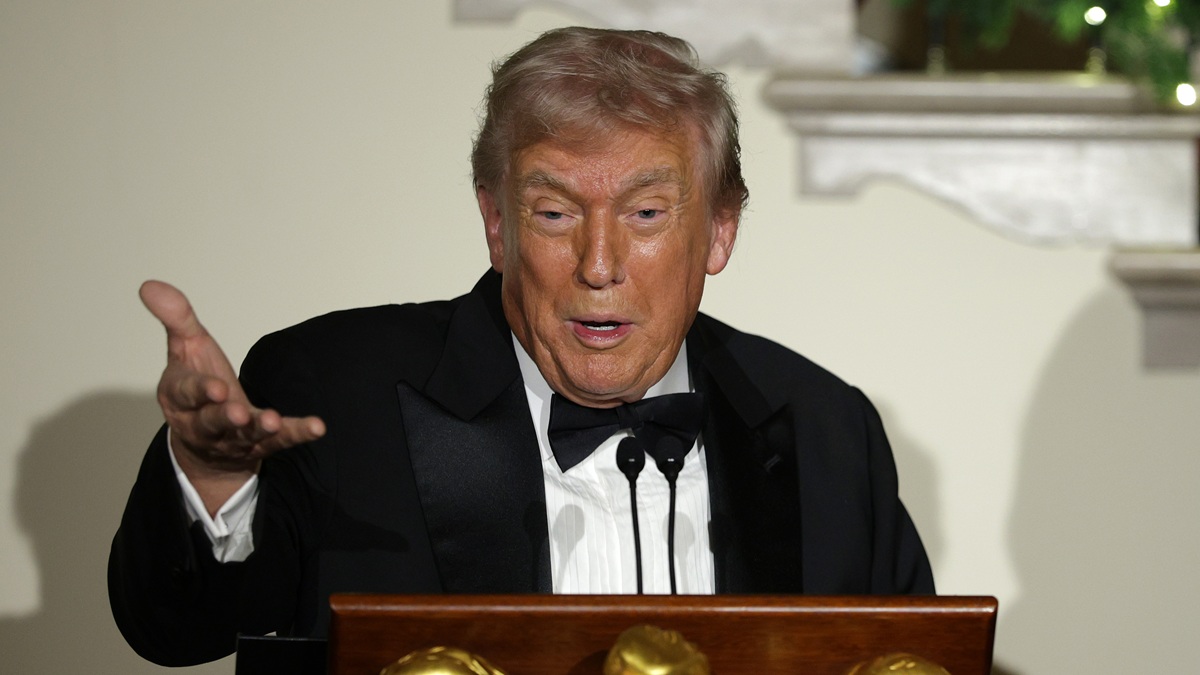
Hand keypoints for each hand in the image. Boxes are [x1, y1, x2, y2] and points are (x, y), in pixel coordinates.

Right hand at [140, 281, 324, 509]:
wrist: (205, 440)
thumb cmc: (197, 384)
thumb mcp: (185, 347)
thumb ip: (176, 318)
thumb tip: (150, 285)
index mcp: (181, 398)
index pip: (186, 393)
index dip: (199, 391)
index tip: (215, 388)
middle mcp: (204, 423)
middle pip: (212, 421)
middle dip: (225, 417)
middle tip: (239, 413)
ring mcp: (233, 437)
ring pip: (245, 435)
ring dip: (259, 428)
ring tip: (274, 422)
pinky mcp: (260, 444)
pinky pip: (280, 441)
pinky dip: (297, 433)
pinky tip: (316, 427)